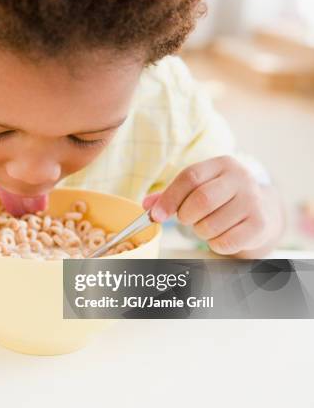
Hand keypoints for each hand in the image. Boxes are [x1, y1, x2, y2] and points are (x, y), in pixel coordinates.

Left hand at [143, 156, 283, 256]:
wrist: (261, 211)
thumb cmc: (220, 198)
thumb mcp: (198, 187)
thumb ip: (170, 195)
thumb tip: (146, 206)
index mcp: (222, 164)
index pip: (190, 177)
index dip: (169, 198)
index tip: (156, 215)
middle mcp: (241, 179)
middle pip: (201, 200)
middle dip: (186, 216)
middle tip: (187, 219)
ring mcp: (253, 201)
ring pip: (210, 225)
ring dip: (200, 231)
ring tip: (208, 224)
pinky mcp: (259, 224)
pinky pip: (224, 242)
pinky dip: (214, 244)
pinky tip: (221, 234)